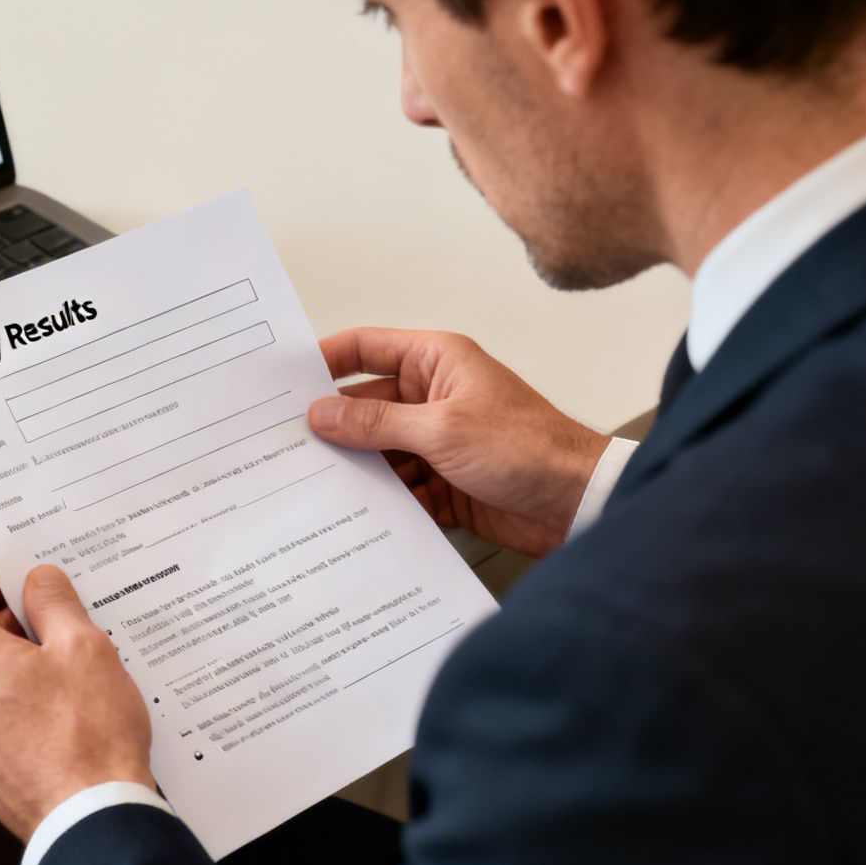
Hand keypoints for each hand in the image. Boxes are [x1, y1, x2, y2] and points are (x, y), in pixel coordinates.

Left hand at [0, 561, 153, 839]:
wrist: (89, 820)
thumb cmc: (86, 736)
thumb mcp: (82, 645)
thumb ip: (53, 600)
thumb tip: (39, 580)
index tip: (27, 577)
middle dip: (11, 619)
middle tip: (60, 621)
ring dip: (12, 660)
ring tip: (66, 668)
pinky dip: (10, 697)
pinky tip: (56, 706)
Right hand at [308, 328, 607, 556]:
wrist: (580, 504)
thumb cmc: (530, 448)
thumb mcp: (441, 430)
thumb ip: (376, 422)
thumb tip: (323, 413)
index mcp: (437, 361)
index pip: (366, 348)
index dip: (324, 360)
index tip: (284, 380)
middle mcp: (435, 397)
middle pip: (366, 405)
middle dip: (333, 426)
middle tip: (288, 444)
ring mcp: (439, 442)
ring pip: (379, 451)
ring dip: (357, 469)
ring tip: (315, 485)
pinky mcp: (446, 483)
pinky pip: (400, 489)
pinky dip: (383, 502)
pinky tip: (358, 515)